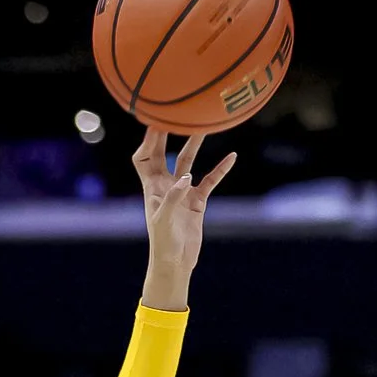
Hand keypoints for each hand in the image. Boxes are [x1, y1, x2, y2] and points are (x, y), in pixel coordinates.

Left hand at [133, 127, 235, 312]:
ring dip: (195, 144)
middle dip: (168, 134)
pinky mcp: (197, 201)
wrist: (175, 264)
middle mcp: (166, 186)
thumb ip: (172, 198)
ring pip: (189, 162)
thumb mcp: (164, 221)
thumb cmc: (163, 244)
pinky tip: (232, 157)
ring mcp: (182, 192)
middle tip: (176, 113)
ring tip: (205, 125)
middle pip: (165, 153)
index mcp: (152, 188)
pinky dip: (220, 169)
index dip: (148, 140)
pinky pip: (210, 181)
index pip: (144, 157)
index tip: (156, 122)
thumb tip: (186, 178)